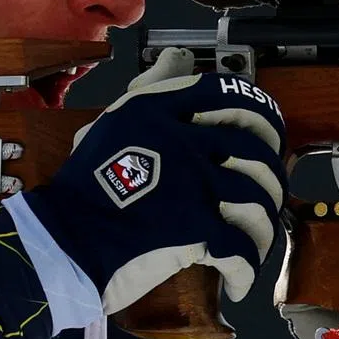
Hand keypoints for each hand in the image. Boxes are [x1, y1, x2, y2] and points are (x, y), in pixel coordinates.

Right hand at [23, 48, 287, 313]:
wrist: (64, 240)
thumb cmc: (83, 186)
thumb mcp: (113, 122)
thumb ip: (150, 89)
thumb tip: (176, 58)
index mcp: (160, 111)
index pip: (226, 93)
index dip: (260, 107)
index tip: (270, 125)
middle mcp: (183, 141)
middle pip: (255, 145)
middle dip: (274, 168)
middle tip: (274, 184)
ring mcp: (192, 184)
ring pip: (258, 196)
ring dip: (266, 223)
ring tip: (257, 237)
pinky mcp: (195, 229)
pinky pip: (240, 247)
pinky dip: (246, 269)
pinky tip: (239, 279)